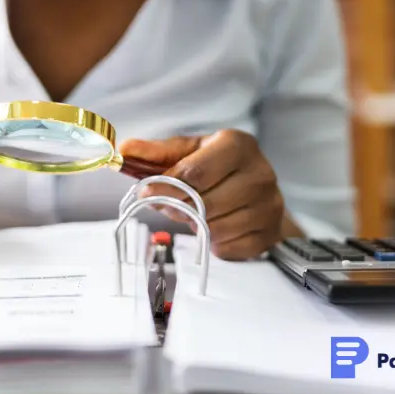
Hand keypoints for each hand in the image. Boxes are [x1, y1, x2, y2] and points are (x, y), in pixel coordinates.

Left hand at [119, 130, 293, 259]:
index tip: (147, 191)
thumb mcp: (189, 152)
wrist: (258, 191)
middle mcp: (260, 173)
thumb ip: (156, 152)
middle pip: (204, 203)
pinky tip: (216, 226)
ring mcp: (269, 206)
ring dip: (196, 225)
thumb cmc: (219, 168)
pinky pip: (227, 248)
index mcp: (238, 145)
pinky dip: (213, 242)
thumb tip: (124, 150)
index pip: (196, 172)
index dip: (166, 185)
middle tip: (171, 204)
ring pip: (214, 228)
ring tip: (197, 212)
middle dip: (179, 207)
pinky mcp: (270, 234)